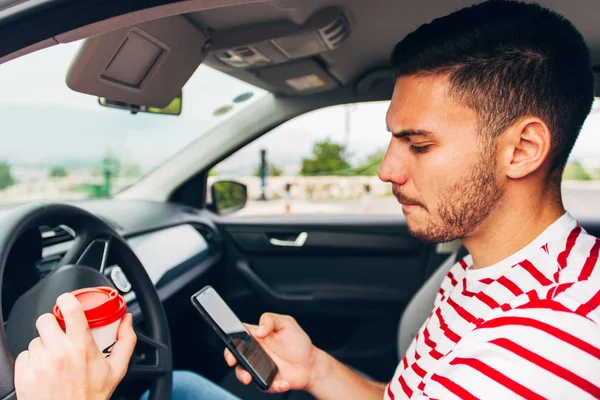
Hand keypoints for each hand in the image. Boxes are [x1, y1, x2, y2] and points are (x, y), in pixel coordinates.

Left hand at [14, 293, 136, 399]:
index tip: (67, 301)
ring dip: (44, 344)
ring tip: (55, 358)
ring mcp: (39, 364)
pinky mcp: (24, 374)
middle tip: (61, 334)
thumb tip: (127, 320)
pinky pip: (24, 355)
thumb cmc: (92, 397)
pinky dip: (33, 360)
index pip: (70, 310)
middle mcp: (58, 353)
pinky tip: (44, 369)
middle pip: (45, 320)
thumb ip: (126, 341)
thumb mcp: (117, 369)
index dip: (67, 299)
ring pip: (35, 339)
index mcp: (81, 348)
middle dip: (53, 324)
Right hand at [224, 312, 320, 393]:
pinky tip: (284, 382)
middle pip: (235, 355)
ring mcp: (259, 368)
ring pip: (243, 373)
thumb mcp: (287, 323)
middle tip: (234, 361)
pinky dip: (274, 386)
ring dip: (244, 376)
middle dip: (230, 358)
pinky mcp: (266, 381)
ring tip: (251, 377)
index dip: (230, 338)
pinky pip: (263, 386)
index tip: (231, 342)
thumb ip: (271, 320)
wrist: (311, 364)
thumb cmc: (298, 342)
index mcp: (257, 336)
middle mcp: (255, 352)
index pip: (238, 334)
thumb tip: (259, 329)